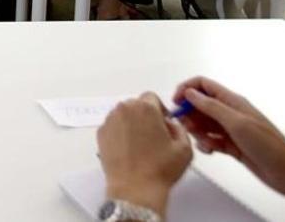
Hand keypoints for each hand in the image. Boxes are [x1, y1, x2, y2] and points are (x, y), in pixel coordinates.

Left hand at [97, 93, 192, 215]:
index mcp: (145, 108)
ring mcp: (109, 121)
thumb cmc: (162, 167)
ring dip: (131, 123)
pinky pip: (113, 126)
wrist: (135, 187)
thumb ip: (179, 127)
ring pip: (123, 115)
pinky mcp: (100, 133)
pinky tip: (127, 150)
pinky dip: (119, 133)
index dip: (159, 110)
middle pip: (136, 105)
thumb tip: (169, 123)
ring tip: (140, 144)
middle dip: (145, 115)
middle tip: (153, 135)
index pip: (152, 97)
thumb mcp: (185, 147)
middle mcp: (124, 109)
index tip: (163, 124)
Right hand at [173, 76, 284, 197]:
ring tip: (203, 141)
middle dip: (189, 114)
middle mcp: (230, 113)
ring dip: (197, 131)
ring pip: (203, 124)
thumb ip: (211, 107)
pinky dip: (206, 144)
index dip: (187, 89)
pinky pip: (211, 140)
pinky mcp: (232, 145)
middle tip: (186, 127)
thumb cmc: (268, 146)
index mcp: (233, 102)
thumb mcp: (236, 123)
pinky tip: (210, 150)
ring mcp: (231, 130)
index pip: (204, 85)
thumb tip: (190, 93)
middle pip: (200, 105)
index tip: (176, 102)